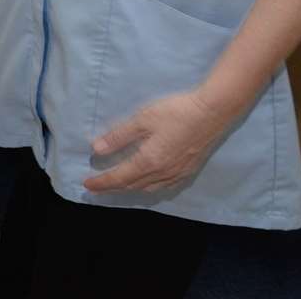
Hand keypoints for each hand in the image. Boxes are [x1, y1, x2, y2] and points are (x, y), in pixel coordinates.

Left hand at [85, 90, 228, 193]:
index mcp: (149, 162)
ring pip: (148, 188)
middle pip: (132, 186)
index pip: (119, 178)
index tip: (87, 185)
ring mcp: (178, 174)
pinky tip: (147, 182)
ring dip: (130, 188)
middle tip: (97, 187)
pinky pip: (164, 186)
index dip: (102, 183)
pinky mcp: (189, 170)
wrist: (213, 113)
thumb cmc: (176, 112)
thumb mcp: (142, 119)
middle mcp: (163, 173)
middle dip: (112, 187)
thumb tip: (96, 150)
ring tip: (118, 185)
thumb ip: (119, 136)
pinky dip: (149, 187)